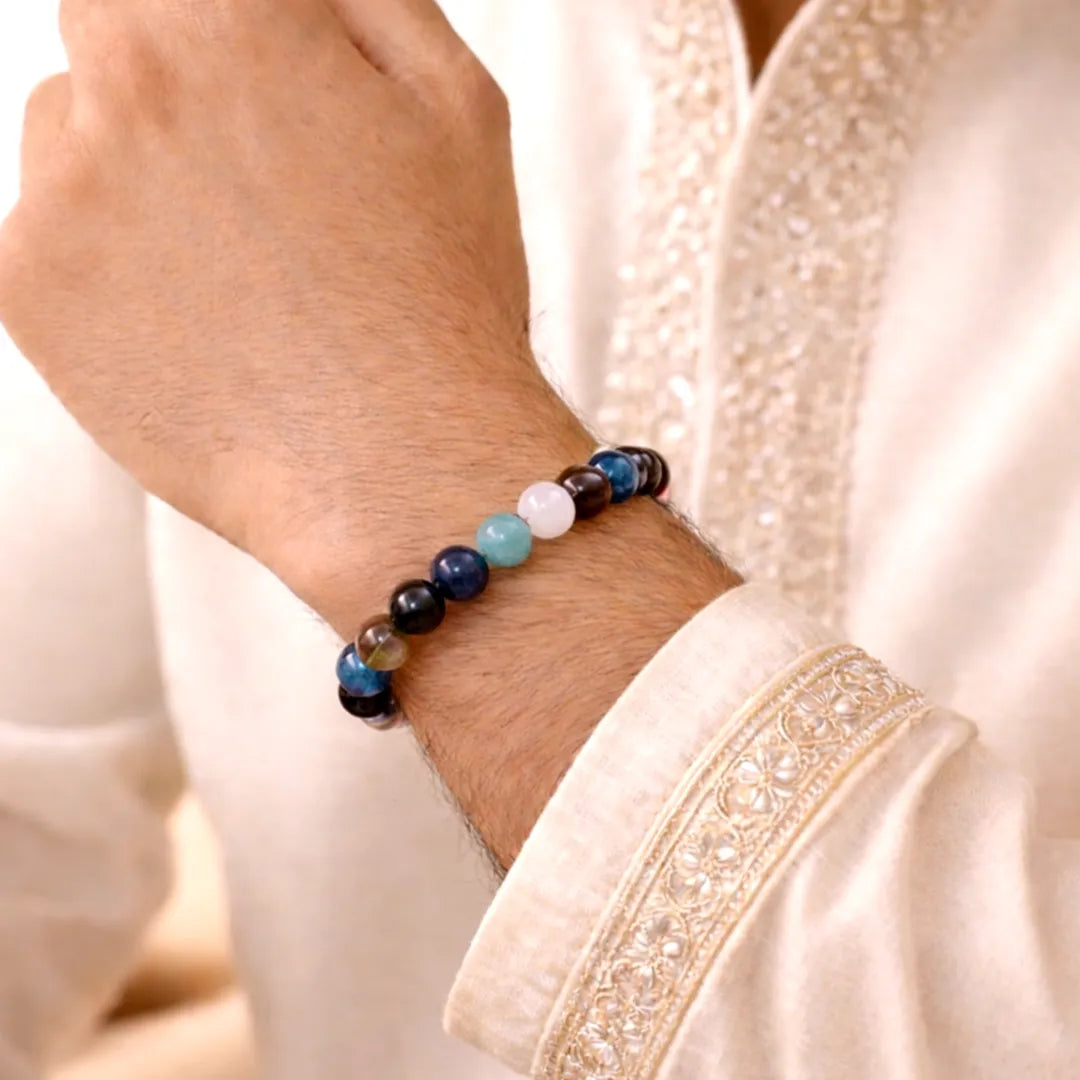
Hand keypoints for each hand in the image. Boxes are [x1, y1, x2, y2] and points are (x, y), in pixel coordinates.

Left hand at [0, 0, 563, 624]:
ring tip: (236, 270)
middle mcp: (126, 84)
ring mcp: (62, 190)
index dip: (220, 30)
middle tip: (255, 178)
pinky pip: (45, 239)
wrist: (398, 467)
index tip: (249, 92)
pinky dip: (104, 266)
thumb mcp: (459, 107)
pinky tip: (194, 320)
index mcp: (231, 20)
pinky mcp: (27, 293)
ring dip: (133, 170)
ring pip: (70, 133)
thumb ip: (367, 2)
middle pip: (112, 29)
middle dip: (175, 82)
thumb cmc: (442, 304)